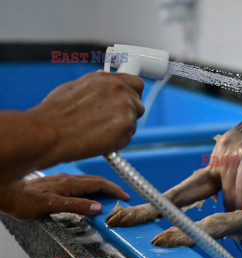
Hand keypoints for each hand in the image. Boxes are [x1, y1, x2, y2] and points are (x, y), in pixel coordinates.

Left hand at [0, 173, 129, 219]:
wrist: (6, 193)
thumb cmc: (24, 200)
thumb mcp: (52, 206)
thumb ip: (76, 206)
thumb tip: (97, 208)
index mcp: (70, 183)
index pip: (99, 183)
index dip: (114, 189)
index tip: (125, 196)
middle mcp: (67, 179)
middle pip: (96, 181)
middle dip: (112, 188)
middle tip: (122, 197)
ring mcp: (61, 180)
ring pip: (88, 182)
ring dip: (102, 188)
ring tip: (110, 197)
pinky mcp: (56, 184)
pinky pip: (80, 184)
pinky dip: (91, 189)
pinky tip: (88, 195)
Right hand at [27, 71, 144, 162]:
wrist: (50, 133)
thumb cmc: (54, 114)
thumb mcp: (74, 87)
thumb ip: (96, 85)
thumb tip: (104, 83)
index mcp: (106, 79)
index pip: (135, 83)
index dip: (131, 93)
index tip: (128, 100)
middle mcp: (119, 90)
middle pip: (138, 103)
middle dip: (129, 112)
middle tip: (112, 122)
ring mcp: (125, 108)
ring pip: (134, 121)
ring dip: (122, 127)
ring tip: (99, 132)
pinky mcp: (126, 126)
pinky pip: (129, 135)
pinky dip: (118, 140)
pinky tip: (100, 140)